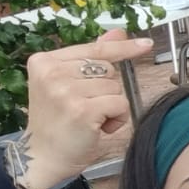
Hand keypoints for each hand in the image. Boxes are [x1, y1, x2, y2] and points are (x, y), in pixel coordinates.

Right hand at [16, 31, 152, 188]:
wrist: (43, 157)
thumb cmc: (58, 123)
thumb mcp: (68, 85)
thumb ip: (92, 58)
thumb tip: (118, 32)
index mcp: (44, 61)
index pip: (95, 49)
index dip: (123, 48)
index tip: (145, 44)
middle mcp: (51, 72)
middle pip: (108, 70)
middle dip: (106, 90)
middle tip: (84, 107)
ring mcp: (65, 90)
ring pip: (116, 88)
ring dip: (111, 106)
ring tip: (89, 118)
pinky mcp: (82, 109)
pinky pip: (120, 104)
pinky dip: (116, 118)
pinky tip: (98, 127)